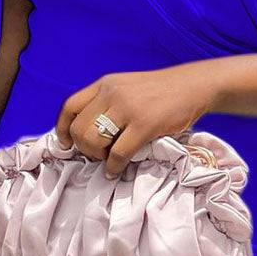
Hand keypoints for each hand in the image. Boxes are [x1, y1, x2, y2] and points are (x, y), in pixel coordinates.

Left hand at [54, 63, 216, 178]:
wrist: (193, 86)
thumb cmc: (160, 91)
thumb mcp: (127, 87)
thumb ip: (107, 102)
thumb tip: (87, 131)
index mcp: (105, 84)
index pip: (70, 106)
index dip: (63, 129)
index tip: (66, 144)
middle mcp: (111, 93)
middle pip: (79, 128)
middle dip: (83, 148)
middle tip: (95, 156)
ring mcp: (128, 108)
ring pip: (93, 140)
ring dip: (96, 157)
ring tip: (106, 161)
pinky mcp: (144, 125)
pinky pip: (118, 153)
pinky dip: (113, 167)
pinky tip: (116, 171)